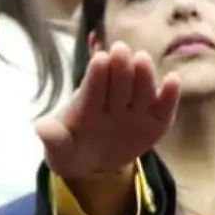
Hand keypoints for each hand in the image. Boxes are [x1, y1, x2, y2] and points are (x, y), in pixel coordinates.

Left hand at [35, 42, 182, 182]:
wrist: (93, 163)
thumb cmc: (72, 151)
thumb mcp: (60, 152)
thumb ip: (54, 140)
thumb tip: (41, 128)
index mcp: (87, 106)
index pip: (93, 90)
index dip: (97, 76)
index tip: (99, 59)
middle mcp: (113, 102)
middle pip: (119, 84)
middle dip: (120, 68)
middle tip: (120, 50)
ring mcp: (135, 110)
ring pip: (141, 91)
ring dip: (143, 75)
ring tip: (142, 60)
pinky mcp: (155, 120)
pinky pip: (164, 108)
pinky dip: (170, 96)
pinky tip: (173, 80)